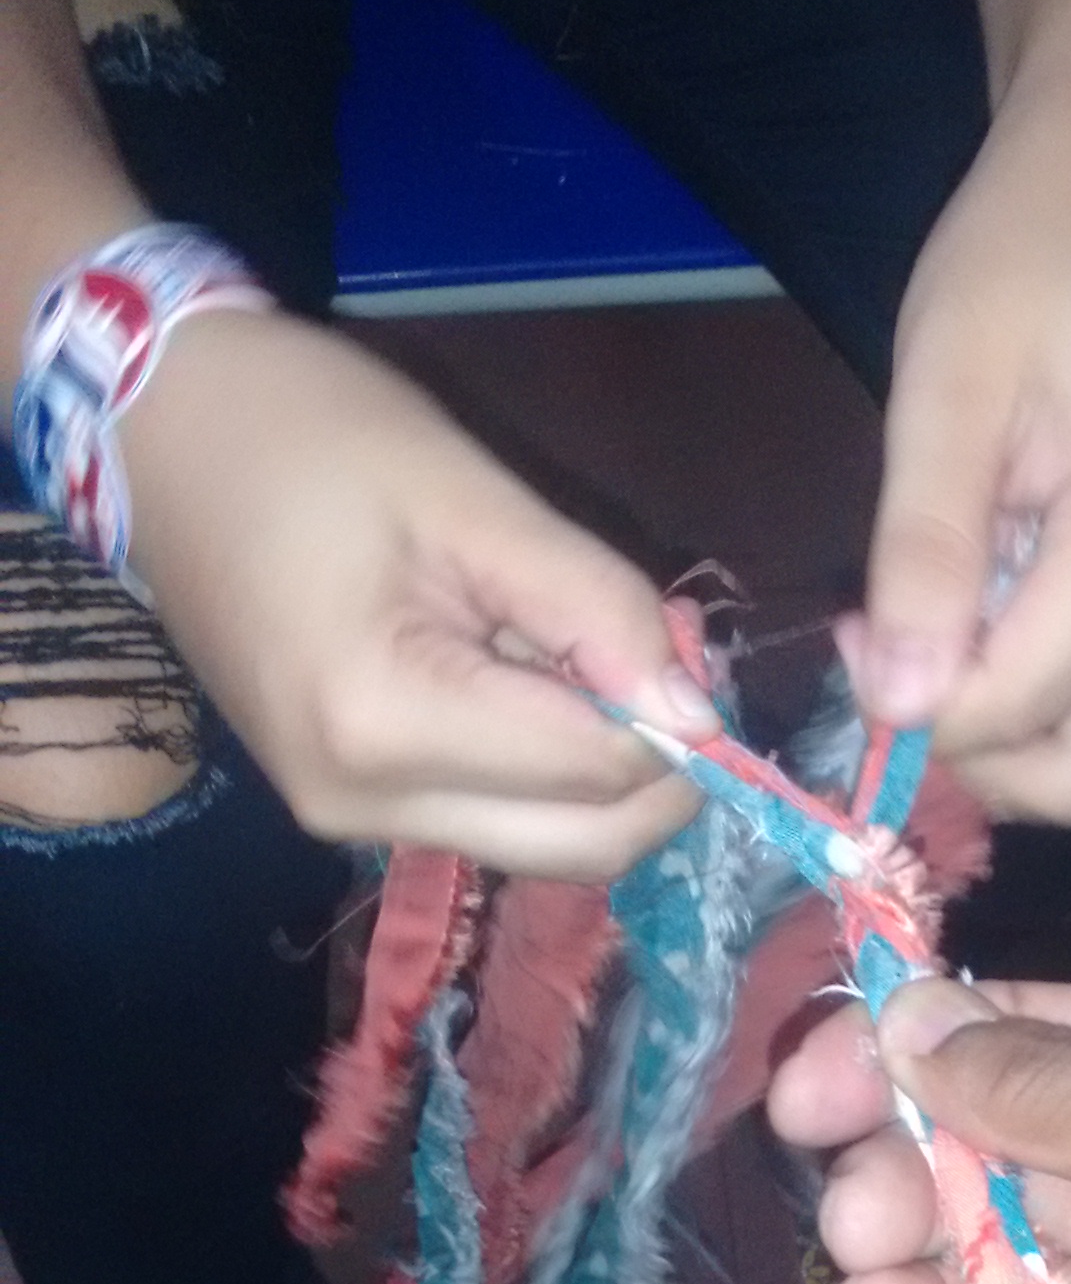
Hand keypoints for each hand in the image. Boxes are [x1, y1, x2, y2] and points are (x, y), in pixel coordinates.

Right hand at [119, 309, 715, 873]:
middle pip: (583, 848)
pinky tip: (527, 675)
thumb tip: (699, 711)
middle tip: (661, 657)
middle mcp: (362, 807)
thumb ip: (593, 606)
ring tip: (582, 651)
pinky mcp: (345, 807)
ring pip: (542, 845)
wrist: (158, 434)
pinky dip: (540, 767)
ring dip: (600, 770)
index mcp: (384, 725)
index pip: (598, 774)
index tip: (682, 629)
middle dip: (655, 769)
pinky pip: (488, 817)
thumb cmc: (306, 434)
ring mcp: (346, 820)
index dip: (672, 713)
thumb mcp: (471, 498)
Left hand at [848, 79, 1070, 829]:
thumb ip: (926, 552)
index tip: (851, 634)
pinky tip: (978, 610)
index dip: (920, 707)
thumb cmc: (1025, 257)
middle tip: (897, 668)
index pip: (1026, 705)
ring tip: (933, 631)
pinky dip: (1034, 693)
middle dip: (979, 759)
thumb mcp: (945, 388)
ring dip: (1005, 731)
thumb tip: (901, 704)